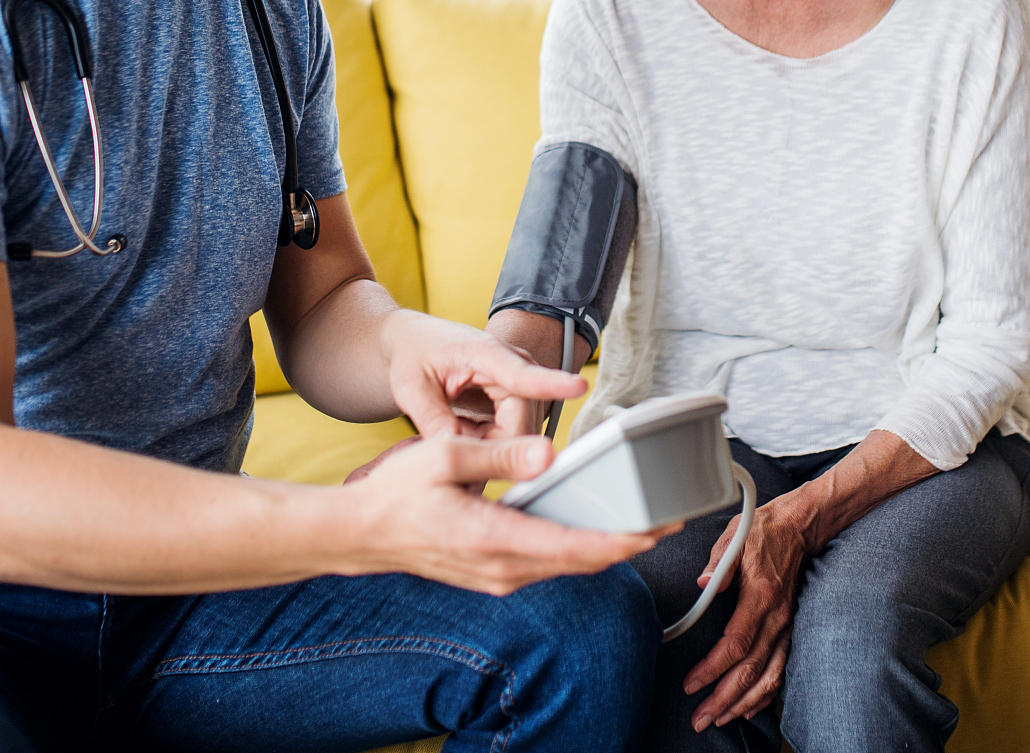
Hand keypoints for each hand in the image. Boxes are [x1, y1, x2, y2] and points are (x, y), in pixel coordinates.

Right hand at [345, 432, 659, 593]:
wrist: (360, 535)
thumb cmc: (396, 495)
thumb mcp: (443, 459)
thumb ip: (498, 457)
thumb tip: (547, 452)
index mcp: (495, 540)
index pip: (574, 548)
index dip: (621, 541)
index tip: (656, 529)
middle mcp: (503, 569)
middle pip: (581, 562)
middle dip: (628, 543)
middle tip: (669, 520)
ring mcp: (499, 577)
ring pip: (567, 567)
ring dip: (606, 548)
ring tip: (644, 524)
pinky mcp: (495, 574)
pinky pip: (549, 565)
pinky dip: (579, 550)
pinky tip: (595, 531)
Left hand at [381, 309, 585, 440]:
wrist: (415, 344)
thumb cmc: (414, 355)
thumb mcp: (411, 386)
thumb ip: (431, 417)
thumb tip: (453, 449)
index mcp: (485, 353)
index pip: (523, 372)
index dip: (552, 382)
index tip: (579, 387)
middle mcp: (511, 365)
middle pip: (521, 423)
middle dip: (490, 448)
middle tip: (451, 447)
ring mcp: (518, 383)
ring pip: (518, 434)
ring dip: (485, 444)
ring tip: (450, 427)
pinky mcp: (516, 399)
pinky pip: (511, 435)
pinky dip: (485, 441)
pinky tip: (461, 427)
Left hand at [684, 497, 811, 730]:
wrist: (800, 527)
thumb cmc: (763, 531)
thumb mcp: (736, 535)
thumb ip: (719, 561)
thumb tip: (701, 582)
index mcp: (761, 596)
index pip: (736, 644)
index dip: (712, 669)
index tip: (690, 684)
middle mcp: (777, 617)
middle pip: (751, 670)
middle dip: (724, 699)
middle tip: (699, 718)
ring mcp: (786, 626)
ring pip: (768, 677)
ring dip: (743, 703)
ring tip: (719, 719)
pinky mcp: (789, 630)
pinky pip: (780, 671)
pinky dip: (765, 694)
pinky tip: (748, 707)